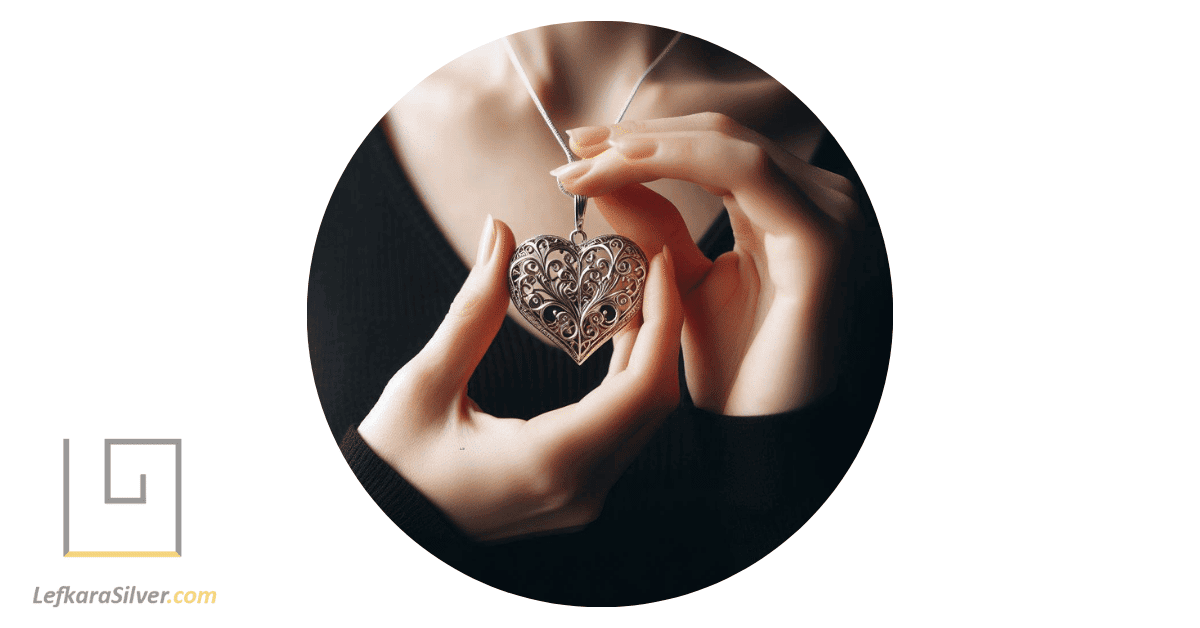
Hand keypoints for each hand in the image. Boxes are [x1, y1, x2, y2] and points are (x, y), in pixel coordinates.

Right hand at [357, 215, 683, 541]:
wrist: (383, 528)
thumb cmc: (393, 462)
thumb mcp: (425, 382)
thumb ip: (473, 309)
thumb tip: (500, 232)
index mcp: (551, 461)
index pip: (644, 387)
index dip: (663, 320)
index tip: (658, 263)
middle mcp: (581, 488)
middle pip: (655, 401)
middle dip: (662, 328)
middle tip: (645, 268)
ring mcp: (582, 499)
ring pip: (644, 418)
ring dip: (647, 353)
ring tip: (628, 293)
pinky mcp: (576, 495)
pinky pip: (622, 431)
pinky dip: (627, 380)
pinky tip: (609, 338)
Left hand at [555, 113, 860, 414]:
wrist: (759, 431)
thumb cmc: (729, 366)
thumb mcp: (678, 281)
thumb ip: (650, 226)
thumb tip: (600, 175)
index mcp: (787, 209)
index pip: (713, 148)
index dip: (646, 138)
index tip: (579, 145)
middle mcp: (818, 200)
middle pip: (719, 135)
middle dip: (639, 135)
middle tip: (574, 144)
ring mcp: (828, 214)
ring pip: (727, 145)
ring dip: (649, 145)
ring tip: (588, 159)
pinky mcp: (821, 237)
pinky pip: (742, 173)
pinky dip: (678, 163)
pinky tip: (625, 167)